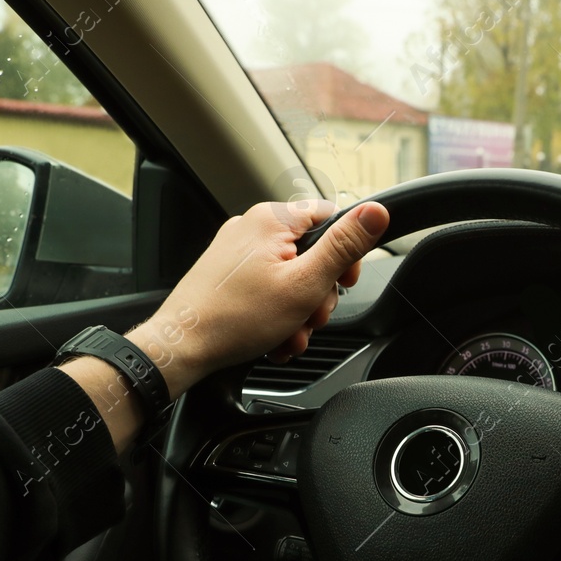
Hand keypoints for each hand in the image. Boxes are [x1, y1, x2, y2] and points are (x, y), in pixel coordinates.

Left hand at [129, 198, 389, 397]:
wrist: (183, 347)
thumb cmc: (236, 318)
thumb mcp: (305, 284)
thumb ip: (344, 247)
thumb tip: (376, 212)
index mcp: (273, 220)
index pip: (331, 219)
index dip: (345, 254)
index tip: (343, 283)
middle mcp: (252, 229)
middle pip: (312, 254)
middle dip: (318, 294)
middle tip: (309, 318)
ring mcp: (237, 253)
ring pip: (292, 278)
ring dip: (299, 312)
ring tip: (287, 335)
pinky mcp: (228, 275)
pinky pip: (268, 289)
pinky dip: (277, 315)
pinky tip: (274, 337)